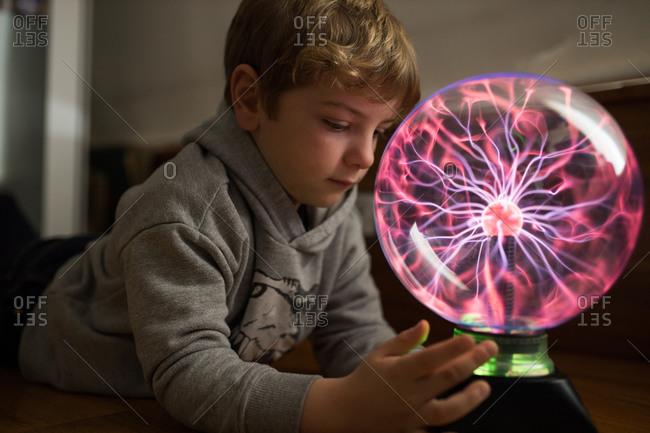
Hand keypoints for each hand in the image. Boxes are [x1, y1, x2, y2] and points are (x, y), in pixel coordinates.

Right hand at [300, 320, 497, 432]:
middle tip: (490, 349)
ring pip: (448, 409)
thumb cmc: (365, 378)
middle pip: (446, 377)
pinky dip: (452, 428)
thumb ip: (404, 340)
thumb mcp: (379, 354)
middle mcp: (408, 393)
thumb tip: (426, 324)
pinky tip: (467, 416)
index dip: (453, 348)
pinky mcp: (413, 430)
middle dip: (472, 362)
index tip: (472, 338)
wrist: (345, 412)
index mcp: (398, 371)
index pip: (431, 358)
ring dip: (470, 398)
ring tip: (485, 387)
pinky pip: (436, 430)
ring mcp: (412, 414)